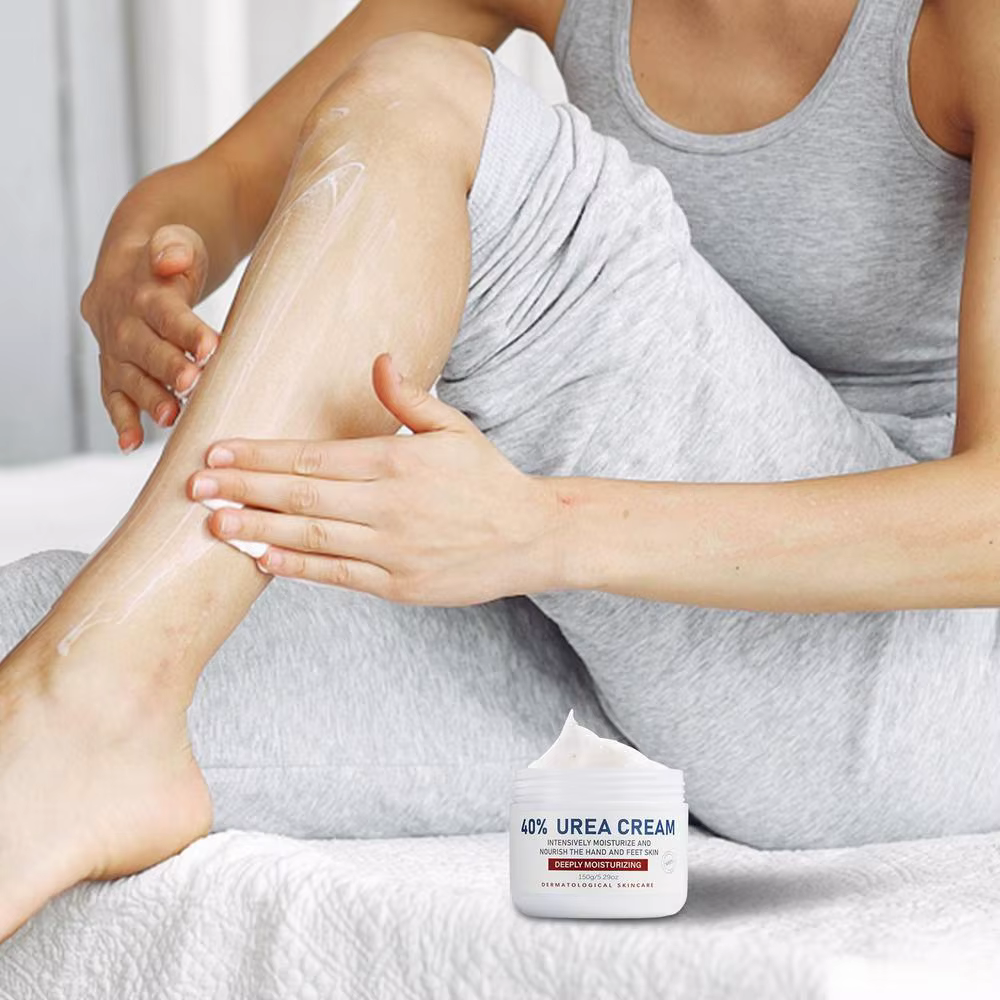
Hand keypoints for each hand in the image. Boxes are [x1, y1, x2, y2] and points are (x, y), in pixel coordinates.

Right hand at [81, 224, 220, 451]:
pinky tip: (129, 445)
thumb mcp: (177, 243)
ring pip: (129, 377)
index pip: (167, 314)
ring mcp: (115, 351)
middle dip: (167, 368)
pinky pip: (113, 398)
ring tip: (170, 417)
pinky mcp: (113, 371)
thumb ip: (174, 249)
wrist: (133, 268)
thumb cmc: (172, 259)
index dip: (187, 331)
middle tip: (192, 384)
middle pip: (145, 349)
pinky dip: (121, 421)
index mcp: (145, 293)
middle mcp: (124, 324)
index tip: (210, 348)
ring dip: (148, 398)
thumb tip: (170, 259)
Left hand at [188, 354, 560, 605]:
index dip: (261, 454)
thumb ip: (410, 398)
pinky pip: (338, 575)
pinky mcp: (399, 585)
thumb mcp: (455, 429)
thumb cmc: (487, 479)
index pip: (313, 456)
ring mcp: (393, 549)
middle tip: (194, 484)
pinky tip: (263, 558)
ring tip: (215, 523)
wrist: (531, 537)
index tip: (218, 449)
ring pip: (312, 537)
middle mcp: (390, 506)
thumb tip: (379, 360)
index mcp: (398, 461)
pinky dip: (298, 568)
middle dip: (243, 488)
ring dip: (258, 529)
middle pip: (301, 495)